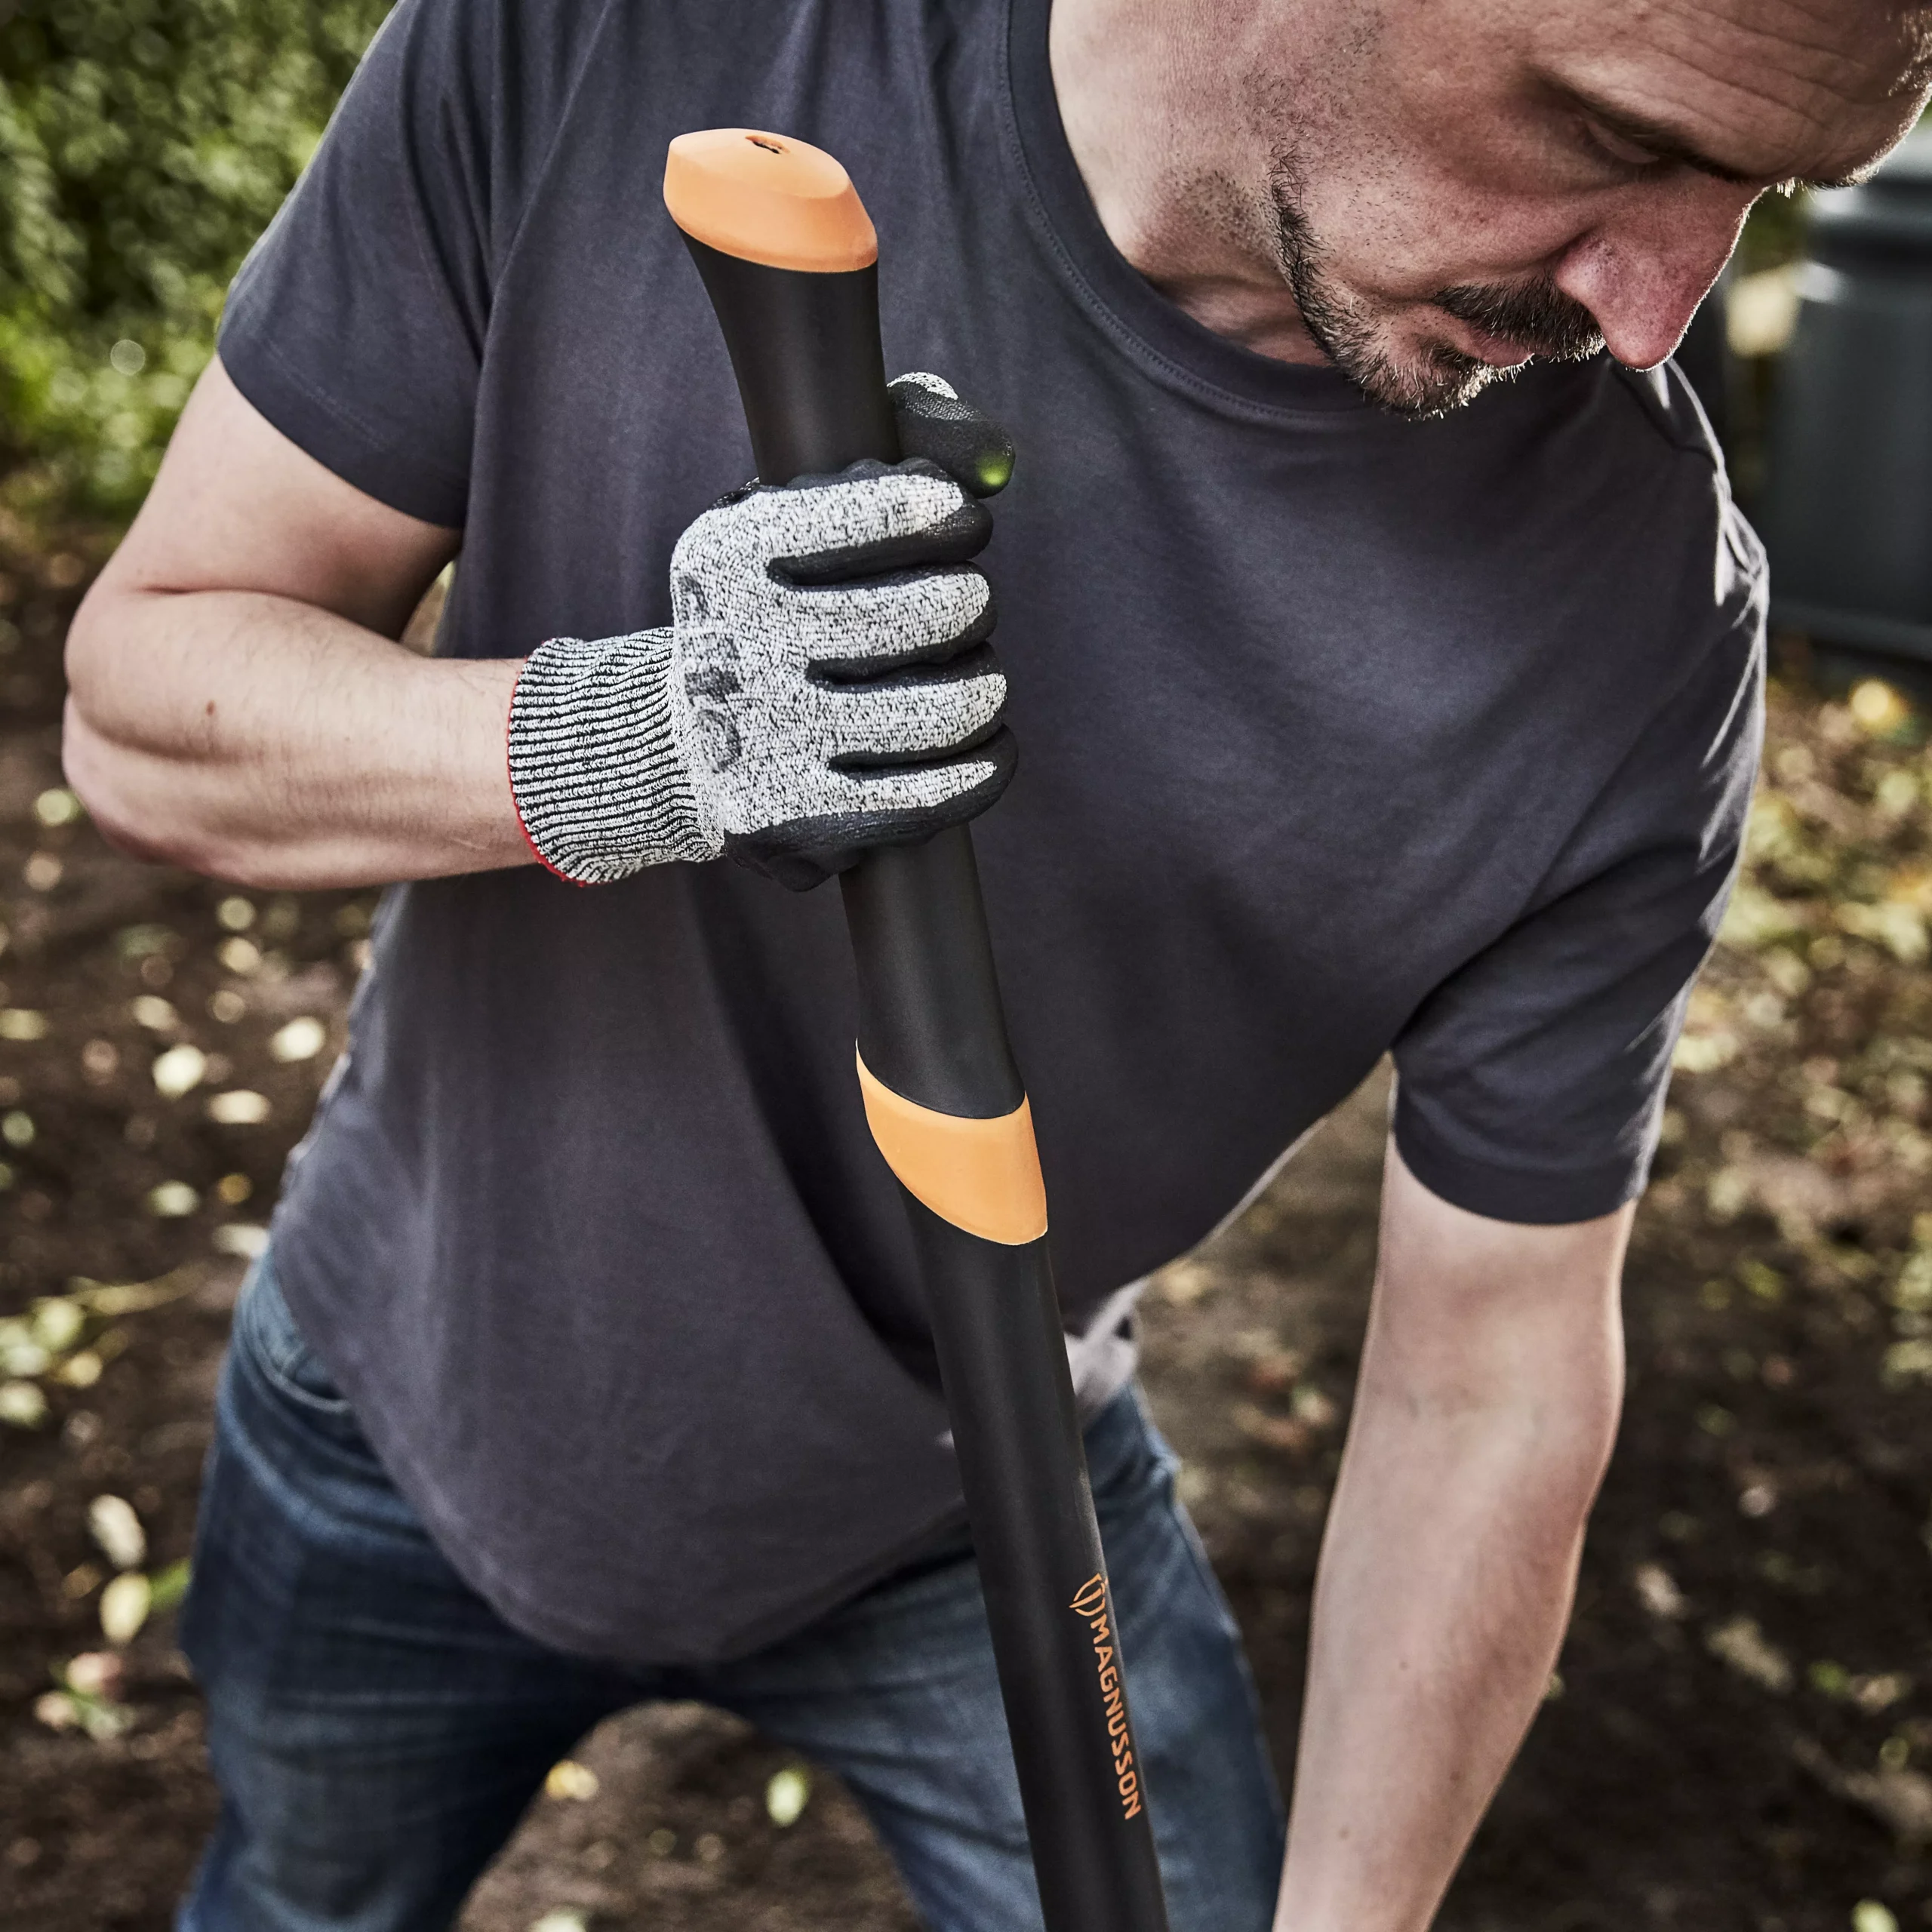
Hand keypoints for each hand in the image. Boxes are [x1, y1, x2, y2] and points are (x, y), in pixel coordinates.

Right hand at [507, 375, 1015, 889]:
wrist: (679, 748)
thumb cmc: (765, 615)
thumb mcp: (784, 516)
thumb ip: (889, 452)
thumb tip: (993, 461)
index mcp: (732, 552)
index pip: (878, 511)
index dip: (945, 513)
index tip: (961, 522)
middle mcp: (742, 643)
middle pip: (931, 614)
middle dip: (968, 604)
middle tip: (963, 608)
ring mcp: (770, 741)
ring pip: (943, 709)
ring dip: (982, 689)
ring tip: (974, 679)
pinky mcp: (801, 821)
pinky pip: (931, 795)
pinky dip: (984, 766)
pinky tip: (987, 745)